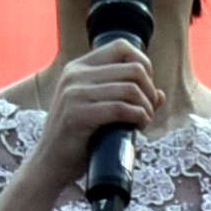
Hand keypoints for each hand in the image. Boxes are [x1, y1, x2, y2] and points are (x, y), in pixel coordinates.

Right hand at [0, 36, 162, 210]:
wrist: (50, 163)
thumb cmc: (79, 137)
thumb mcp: (100, 109)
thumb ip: (127, 97)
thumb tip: (160, 94)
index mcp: (78, 68)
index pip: (121, 47)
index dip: (144, 64)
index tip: (145, 88)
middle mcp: (75, 75)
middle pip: (133, 69)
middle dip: (149, 90)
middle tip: (148, 110)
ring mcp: (74, 94)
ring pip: (131, 89)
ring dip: (146, 107)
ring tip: (144, 121)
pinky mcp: (77, 114)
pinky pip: (121, 108)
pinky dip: (139, 117)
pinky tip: (138, 126)